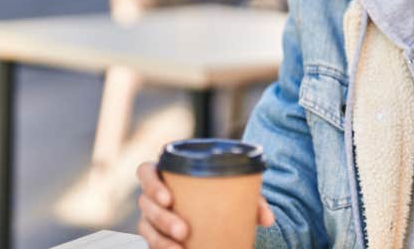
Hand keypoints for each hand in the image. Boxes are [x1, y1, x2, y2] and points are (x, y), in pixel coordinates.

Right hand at [136, 161, 274, 248]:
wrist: (219, 212)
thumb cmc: (223, 194)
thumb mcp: (236, 192)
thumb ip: (252, 200)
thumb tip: (268, 219)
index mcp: (167, 174)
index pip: (145, 172)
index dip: (151, 184)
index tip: (168, 198)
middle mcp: (154, 196)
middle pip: (146, 204)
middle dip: (162, 219)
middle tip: (183, 230)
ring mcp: (152, 218)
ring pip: (146, 228)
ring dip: (160, 241)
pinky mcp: (156, 237)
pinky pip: (151, 245)